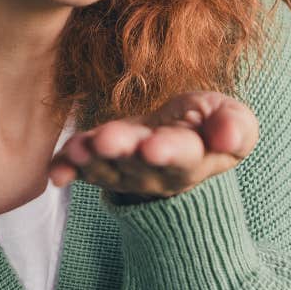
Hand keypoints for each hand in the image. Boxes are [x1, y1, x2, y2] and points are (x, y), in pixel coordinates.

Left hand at [48, 91, 258, 201]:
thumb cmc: (210, 124)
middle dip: (121, 150)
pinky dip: (67, 169)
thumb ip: (235, 127)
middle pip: (137, 162)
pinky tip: (55, 170)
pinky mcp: (100, 164)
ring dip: (89, 159)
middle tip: (106, 140)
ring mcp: (125, 171)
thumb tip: (229, 137)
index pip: (181, 155)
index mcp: (193, 158)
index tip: (153, 145)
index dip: (167, 151)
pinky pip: (82, 170)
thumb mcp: (233, 118)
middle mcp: (155, 171)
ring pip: (106, 167)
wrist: (179, 135)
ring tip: (76, 148)